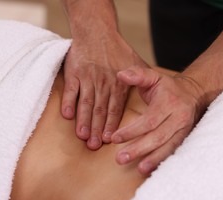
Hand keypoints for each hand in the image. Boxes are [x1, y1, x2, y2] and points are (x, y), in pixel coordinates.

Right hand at [62, 35, 146, 149]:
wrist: (97, 31)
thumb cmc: (117, 49)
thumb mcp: (135, 63)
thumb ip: (142, 80)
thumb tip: (155, 94)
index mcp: (118, 84)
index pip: (114, 108)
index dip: (110, 124)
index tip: (108, 139)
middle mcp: (103, 83)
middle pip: (99, 110)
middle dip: (96, 129)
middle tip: (93, 145)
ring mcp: (87, 78)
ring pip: (85, 103)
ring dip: (83, 120)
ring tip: (82, 136)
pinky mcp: (74, 73)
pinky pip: (70, 90)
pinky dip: (68, 102)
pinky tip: (67, 115)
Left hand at [111, 66, 207, 174]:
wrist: (193, 94)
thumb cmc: (167, 88)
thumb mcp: (153, 77)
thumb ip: (137, 75)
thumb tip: (121, 74)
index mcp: (169, 103)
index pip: (149, 120)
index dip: (132, 131)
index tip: (115, 138)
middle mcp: (179, 118)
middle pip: (158, 137)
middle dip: (139, 148)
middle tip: (120, 158)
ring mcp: (184, 130)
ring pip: (168, 147)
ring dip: (153, 159)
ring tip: (139, 168)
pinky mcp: (185, 138)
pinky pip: (174, 152)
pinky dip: (162, 161)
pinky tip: (150, 169)